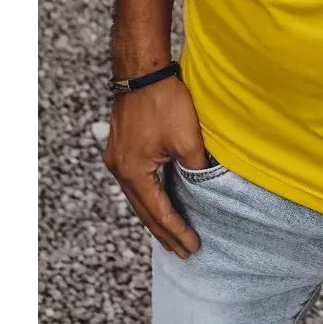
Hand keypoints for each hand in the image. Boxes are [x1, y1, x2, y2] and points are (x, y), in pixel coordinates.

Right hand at [103, 75, 207, 257]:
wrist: (143, 71)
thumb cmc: (164, 101)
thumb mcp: (187, 140)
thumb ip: (196, 169)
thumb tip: (204, 188)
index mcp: (134, 173)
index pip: (159, 212)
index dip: (178, 231)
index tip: (193, 247)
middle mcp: (120, 170)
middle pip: (144, 211)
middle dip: (165, 233)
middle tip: (183, 252)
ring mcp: (117, 159)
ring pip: (138, 199)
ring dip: (156, 217)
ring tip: (171, 235)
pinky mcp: (121, 148)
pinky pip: (136, 184)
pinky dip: (150, 198)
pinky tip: (159, 202)